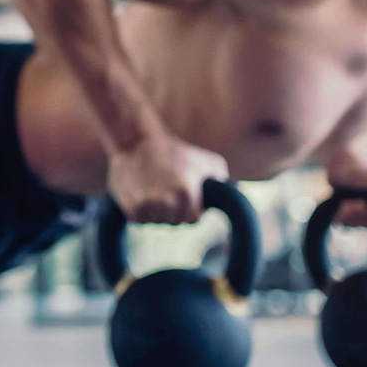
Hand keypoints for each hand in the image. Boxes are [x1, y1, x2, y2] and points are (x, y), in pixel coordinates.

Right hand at [107, 134, 228, 223]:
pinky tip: (142, 192)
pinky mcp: (131, 209)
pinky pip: (141, 220)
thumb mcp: (207, 161)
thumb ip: (224, 180)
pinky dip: (142, 211)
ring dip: (157, 212)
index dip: (190, 208)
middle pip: (175, 222)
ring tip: (154, 189)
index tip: (184, 194)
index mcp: (187, 194)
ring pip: (157, 223)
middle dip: (173, 211)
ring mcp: (147, 207)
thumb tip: (235, 194)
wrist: (136, 143)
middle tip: (167, 190)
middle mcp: (167, 203)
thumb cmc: (175, 152)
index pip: (193, 218)